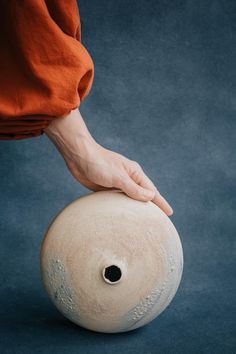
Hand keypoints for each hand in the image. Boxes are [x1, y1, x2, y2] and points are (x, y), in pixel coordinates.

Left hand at [44, 108, 172, 215]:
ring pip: (131, 199)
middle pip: (143, 195)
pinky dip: (123, 207)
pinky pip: (118, 200)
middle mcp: (128, 178)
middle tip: (161, 219)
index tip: (169, 213)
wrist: (78, 156)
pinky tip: (123, 215)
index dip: (161, 202)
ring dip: (137, 207)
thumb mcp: (117, 177)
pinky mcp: (106, 188)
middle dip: (152, 205)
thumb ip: (133, 188)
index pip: (152, 191)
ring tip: (145, 220)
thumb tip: (150, 197)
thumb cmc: (98, 163)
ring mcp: (117, 183)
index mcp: (134, 173)